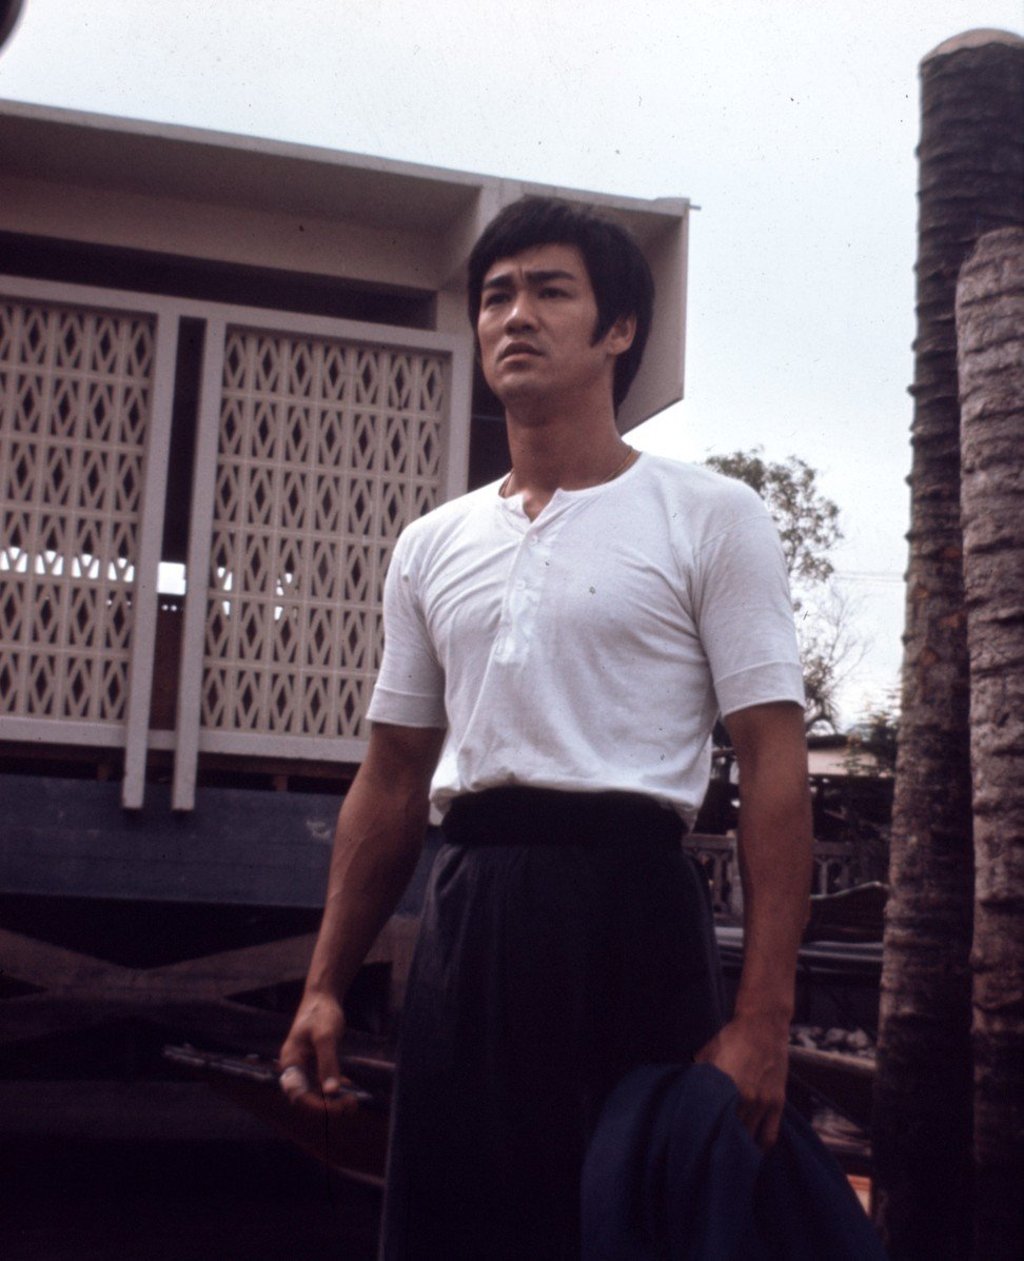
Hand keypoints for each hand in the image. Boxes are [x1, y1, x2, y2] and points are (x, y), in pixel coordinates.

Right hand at [278, 990, 347, 1105]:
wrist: (323, 995)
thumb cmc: (321, 1012)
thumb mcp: (325, 1036)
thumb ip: (327, 1063)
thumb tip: (331, 1092)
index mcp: (290, 1062)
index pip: (298, 1095)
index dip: (316, 1106)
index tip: (336, 1107)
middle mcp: (294, 1068)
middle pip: (306, 1098)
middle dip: (327, 1107)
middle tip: (350, 1106)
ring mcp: (304, 1066)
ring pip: (315, 1094)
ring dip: (332, 1102)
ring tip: (353, 1103)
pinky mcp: (314, 1064)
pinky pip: (321, 1084)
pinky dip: (334, 1090)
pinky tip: (350, 1090)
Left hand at [694, 1014, 788, 1149]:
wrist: (764, 1024)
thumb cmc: (731, 1037)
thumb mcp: (708, 1052)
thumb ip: (699, 1075)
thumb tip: (684, 1091)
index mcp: (725, 1085)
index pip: (712, 1120)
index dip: (703, 1135)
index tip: (694, 1145)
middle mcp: (744, 1097)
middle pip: (731, 1133)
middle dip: (720, 1145)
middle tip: (709, 1156)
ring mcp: (763, 1102)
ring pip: (749, 1138)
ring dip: (739, 1149)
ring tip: (728, 1159)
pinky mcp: (777, 1102)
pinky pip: (770, 1134)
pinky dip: (761, 1146)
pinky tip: (752, 1152)